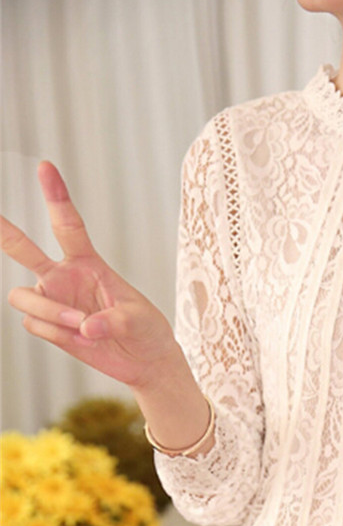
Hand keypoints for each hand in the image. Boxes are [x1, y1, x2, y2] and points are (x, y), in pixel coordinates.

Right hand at [2, 161, 180, 388]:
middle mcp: (64, 277)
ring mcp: (52, 300)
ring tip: (81, 326)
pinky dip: (56, 334)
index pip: (68, 226)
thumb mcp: (139, 320)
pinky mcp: (47, 325)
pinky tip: (80, 340)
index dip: (56, 196)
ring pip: (23, 296)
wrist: (143, 359)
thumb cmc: (146, 329)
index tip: (46, 166)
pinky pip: (35, 325)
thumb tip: (85, 327)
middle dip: (3, 232)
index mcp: (89, 263)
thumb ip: (113, 321)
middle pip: (23, 249)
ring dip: (49, 313)